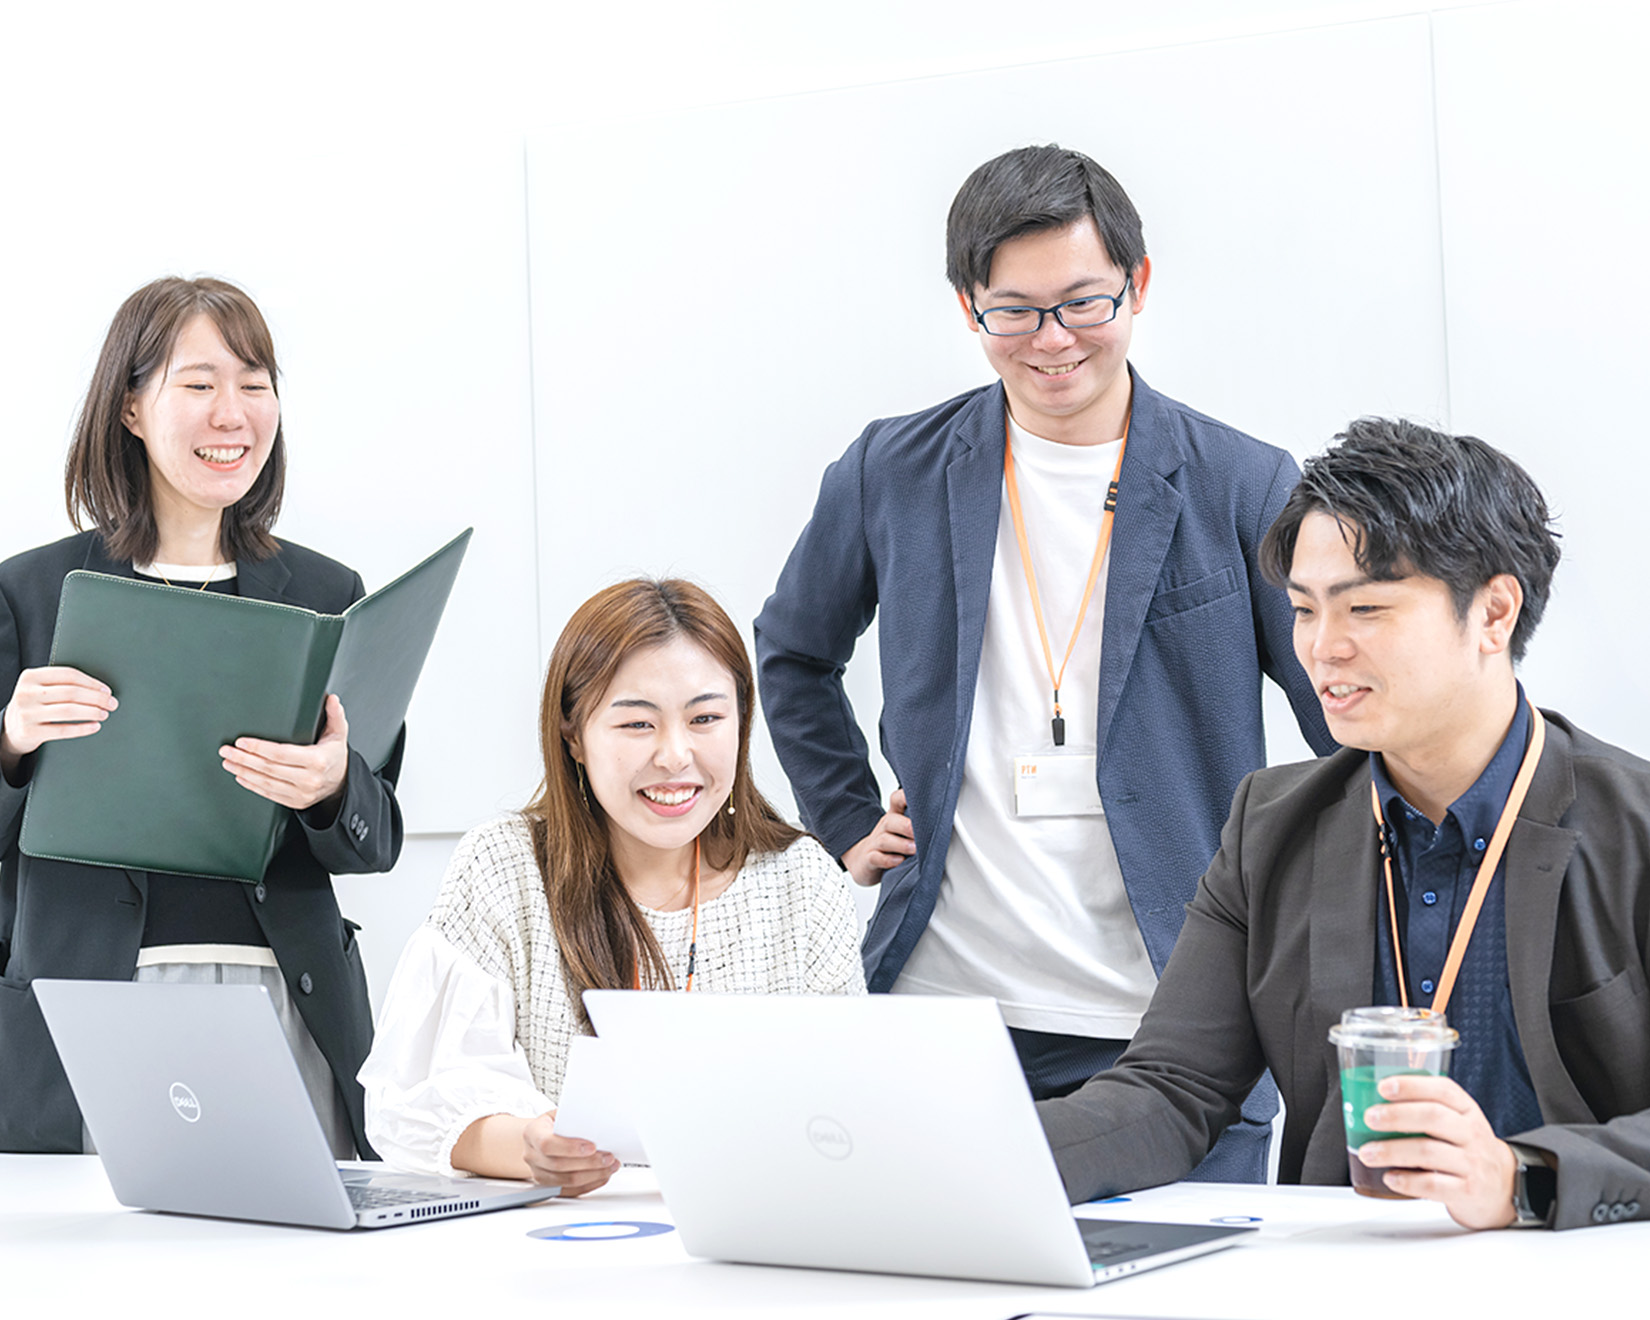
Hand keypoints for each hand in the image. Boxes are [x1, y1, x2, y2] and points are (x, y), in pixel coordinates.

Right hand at [1, 666, 117, 771]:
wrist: (11, 727)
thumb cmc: (35, 703)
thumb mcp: (41, 687)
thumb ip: (62, 683)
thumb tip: (101, 689)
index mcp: (31, 676)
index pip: (69, 675)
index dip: (92, 683)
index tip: (107, 691)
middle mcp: (26, 693)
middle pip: (71, 693)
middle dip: (97, 698)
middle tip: (112, 703)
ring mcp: (26, 713)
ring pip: (69, 711)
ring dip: (92, 712)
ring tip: (104, 714)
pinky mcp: (29, 732)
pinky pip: (62, 730)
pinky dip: (82, 728)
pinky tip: (95, 726)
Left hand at [219, 693, 349, 811]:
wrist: (341, 783)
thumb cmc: (334, 755)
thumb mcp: (338, 734)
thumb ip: (335, 715)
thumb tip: (331, 699)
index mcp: (317, 760)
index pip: (281, 753)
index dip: (259, 747)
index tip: (241, 742)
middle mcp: (309, 779)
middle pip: (269, 768)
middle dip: (244, 758)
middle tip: (226, 750)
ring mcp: (301, 793)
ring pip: (266, 782)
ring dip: (243, 771)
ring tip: (228, 762)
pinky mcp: (295, 802)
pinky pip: (269, 794)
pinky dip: (252, 785)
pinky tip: (240, 776)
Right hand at [523, 1110, 619, 1194]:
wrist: (537, 1139)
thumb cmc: (551, 1124)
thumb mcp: (559, 1113)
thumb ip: (573, 1118)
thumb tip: (597, 1123)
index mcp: (532, 1133)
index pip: (547, 1144)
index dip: (570, 1147)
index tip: (592, 1146)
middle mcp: (532, 1156)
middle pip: (559, 1165)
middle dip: (589, 1163)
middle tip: (608, 1157)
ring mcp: (538, 1173)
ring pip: (566, 1181)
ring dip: (592, 1175)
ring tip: (610, 1166)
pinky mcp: (549, 1186)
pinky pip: (570, 1191)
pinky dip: (590, 1185)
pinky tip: (602, 1176)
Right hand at [841, 787, 914, 885]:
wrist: (865, 861)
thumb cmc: (892, 844)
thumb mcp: (903, 831)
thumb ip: (920, 824)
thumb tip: (949, 820)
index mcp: (894, 817)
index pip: (897, 800)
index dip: (906, 796)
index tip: (922, 796)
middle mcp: (885, 827)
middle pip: (891, 820)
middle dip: (906, 826)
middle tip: (920, 832)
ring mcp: (876, 843)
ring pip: (884, 840)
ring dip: (901, 844)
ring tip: (914, 849)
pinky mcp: (870, 859)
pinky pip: (876, 857)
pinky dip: (887, 860)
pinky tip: (898, 861)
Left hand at [1356, 1074, 1517, 1228]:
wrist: (1502, 1188)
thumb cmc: (1467, 1149)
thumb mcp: (1456, 1122)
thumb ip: (1424, 1109)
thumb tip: (1369, 1100)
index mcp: (1466, 1110)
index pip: (1443, 1090)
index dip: (1412, 1085)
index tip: (1383, 1087)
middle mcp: (1471, 1133)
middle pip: (1434, 1117)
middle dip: (1397, 1115)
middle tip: (1370, 1118)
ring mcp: (1472, 1163)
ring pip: (1429, 1152)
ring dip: (1392, 1151)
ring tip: (1368, 1153)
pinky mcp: (1467, 1191)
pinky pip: (1434, 1185)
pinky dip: (1407, 1181)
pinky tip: (1390, 1177)